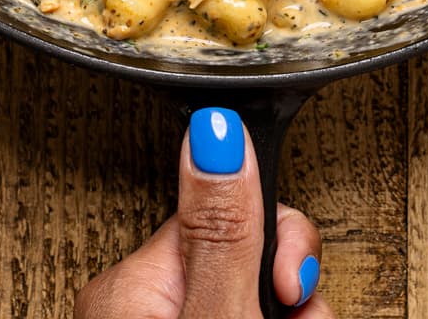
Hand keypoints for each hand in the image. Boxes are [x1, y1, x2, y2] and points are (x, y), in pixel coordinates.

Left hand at [73, 107, 333, 318]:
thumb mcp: (218, 314)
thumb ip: (223, 230)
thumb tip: (216, 127)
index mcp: (134, 283)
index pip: (227, 215)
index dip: (276, 243)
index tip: (293, 282)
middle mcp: (142, 304)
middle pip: (244, 255)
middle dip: (285, 288)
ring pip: (250, 293)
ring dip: (288, 314)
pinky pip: (242, 315)